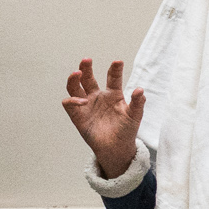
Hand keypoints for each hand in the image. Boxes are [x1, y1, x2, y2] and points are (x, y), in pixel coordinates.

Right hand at [63, 59, 144, 179]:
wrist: (117, 148)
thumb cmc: (126, 130)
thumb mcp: (135, 116)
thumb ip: (137, 103)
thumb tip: (140, 90)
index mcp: (113, 94)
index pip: (112, 78)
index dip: (114, 69)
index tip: (118, 62)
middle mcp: (98, 96)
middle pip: (88, 78)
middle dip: (86, 68)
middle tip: (87, 60)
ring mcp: (86, 104)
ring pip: (74, 87)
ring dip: (74, 79)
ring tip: (77, 73)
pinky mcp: (77, 115)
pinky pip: (69, 103)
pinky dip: (72, 100)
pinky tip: (82, 101)